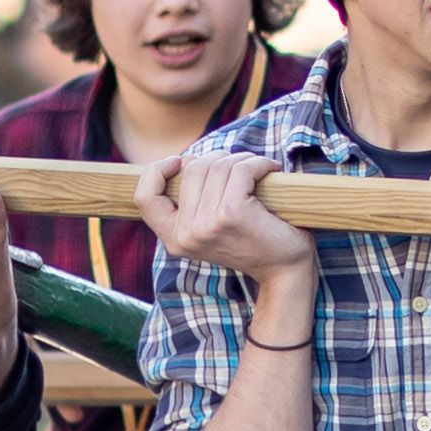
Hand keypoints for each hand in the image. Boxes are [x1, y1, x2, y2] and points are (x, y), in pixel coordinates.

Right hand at [139, 146, 317, 284]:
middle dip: (219, 159)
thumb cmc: (252, 241)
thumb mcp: (210, 227)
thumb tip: (185, 160)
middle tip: (242, 169)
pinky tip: (270, 170)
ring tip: (259, 171)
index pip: (144, 198)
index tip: (179, 162)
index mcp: (174, 239)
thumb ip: (192, 201)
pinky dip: (259, 163)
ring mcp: (206, 224)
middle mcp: (185, 234)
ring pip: (217, 166)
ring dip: (243, 160)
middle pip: (192, 169)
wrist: (285, 270)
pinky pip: (241, 169)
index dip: (156, 171)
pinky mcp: (232, 214)